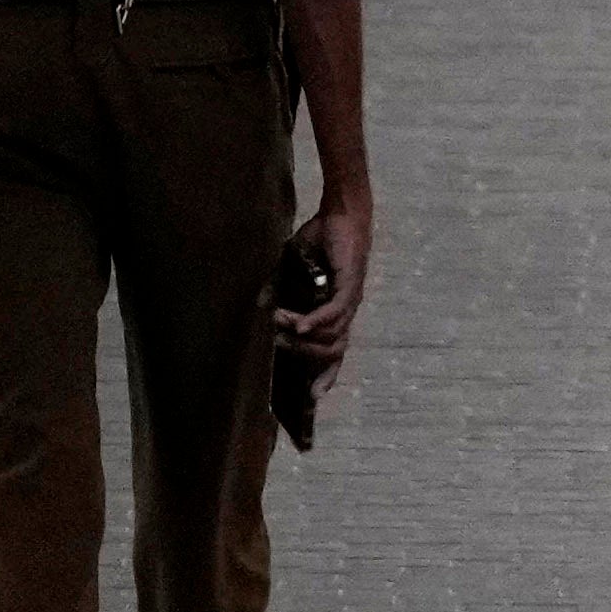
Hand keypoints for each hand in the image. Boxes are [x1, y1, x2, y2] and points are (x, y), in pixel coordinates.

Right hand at [272, 183, 377, 391]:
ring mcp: (350, 301)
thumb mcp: (293, 267)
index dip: (325, 374)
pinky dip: (314, 322)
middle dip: (305, 357)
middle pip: (332, 352)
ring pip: (331, 337)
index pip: (334, 351)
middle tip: (278, 348)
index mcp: (336, 311)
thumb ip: (279, 289)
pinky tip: (297, 325)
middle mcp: (346, 311)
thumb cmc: (321, 240)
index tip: (313, 398)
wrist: (342, 214)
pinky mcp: (350, 287)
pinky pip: (332, 314)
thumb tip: (260, 307)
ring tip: (278, 328)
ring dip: (302, 336)